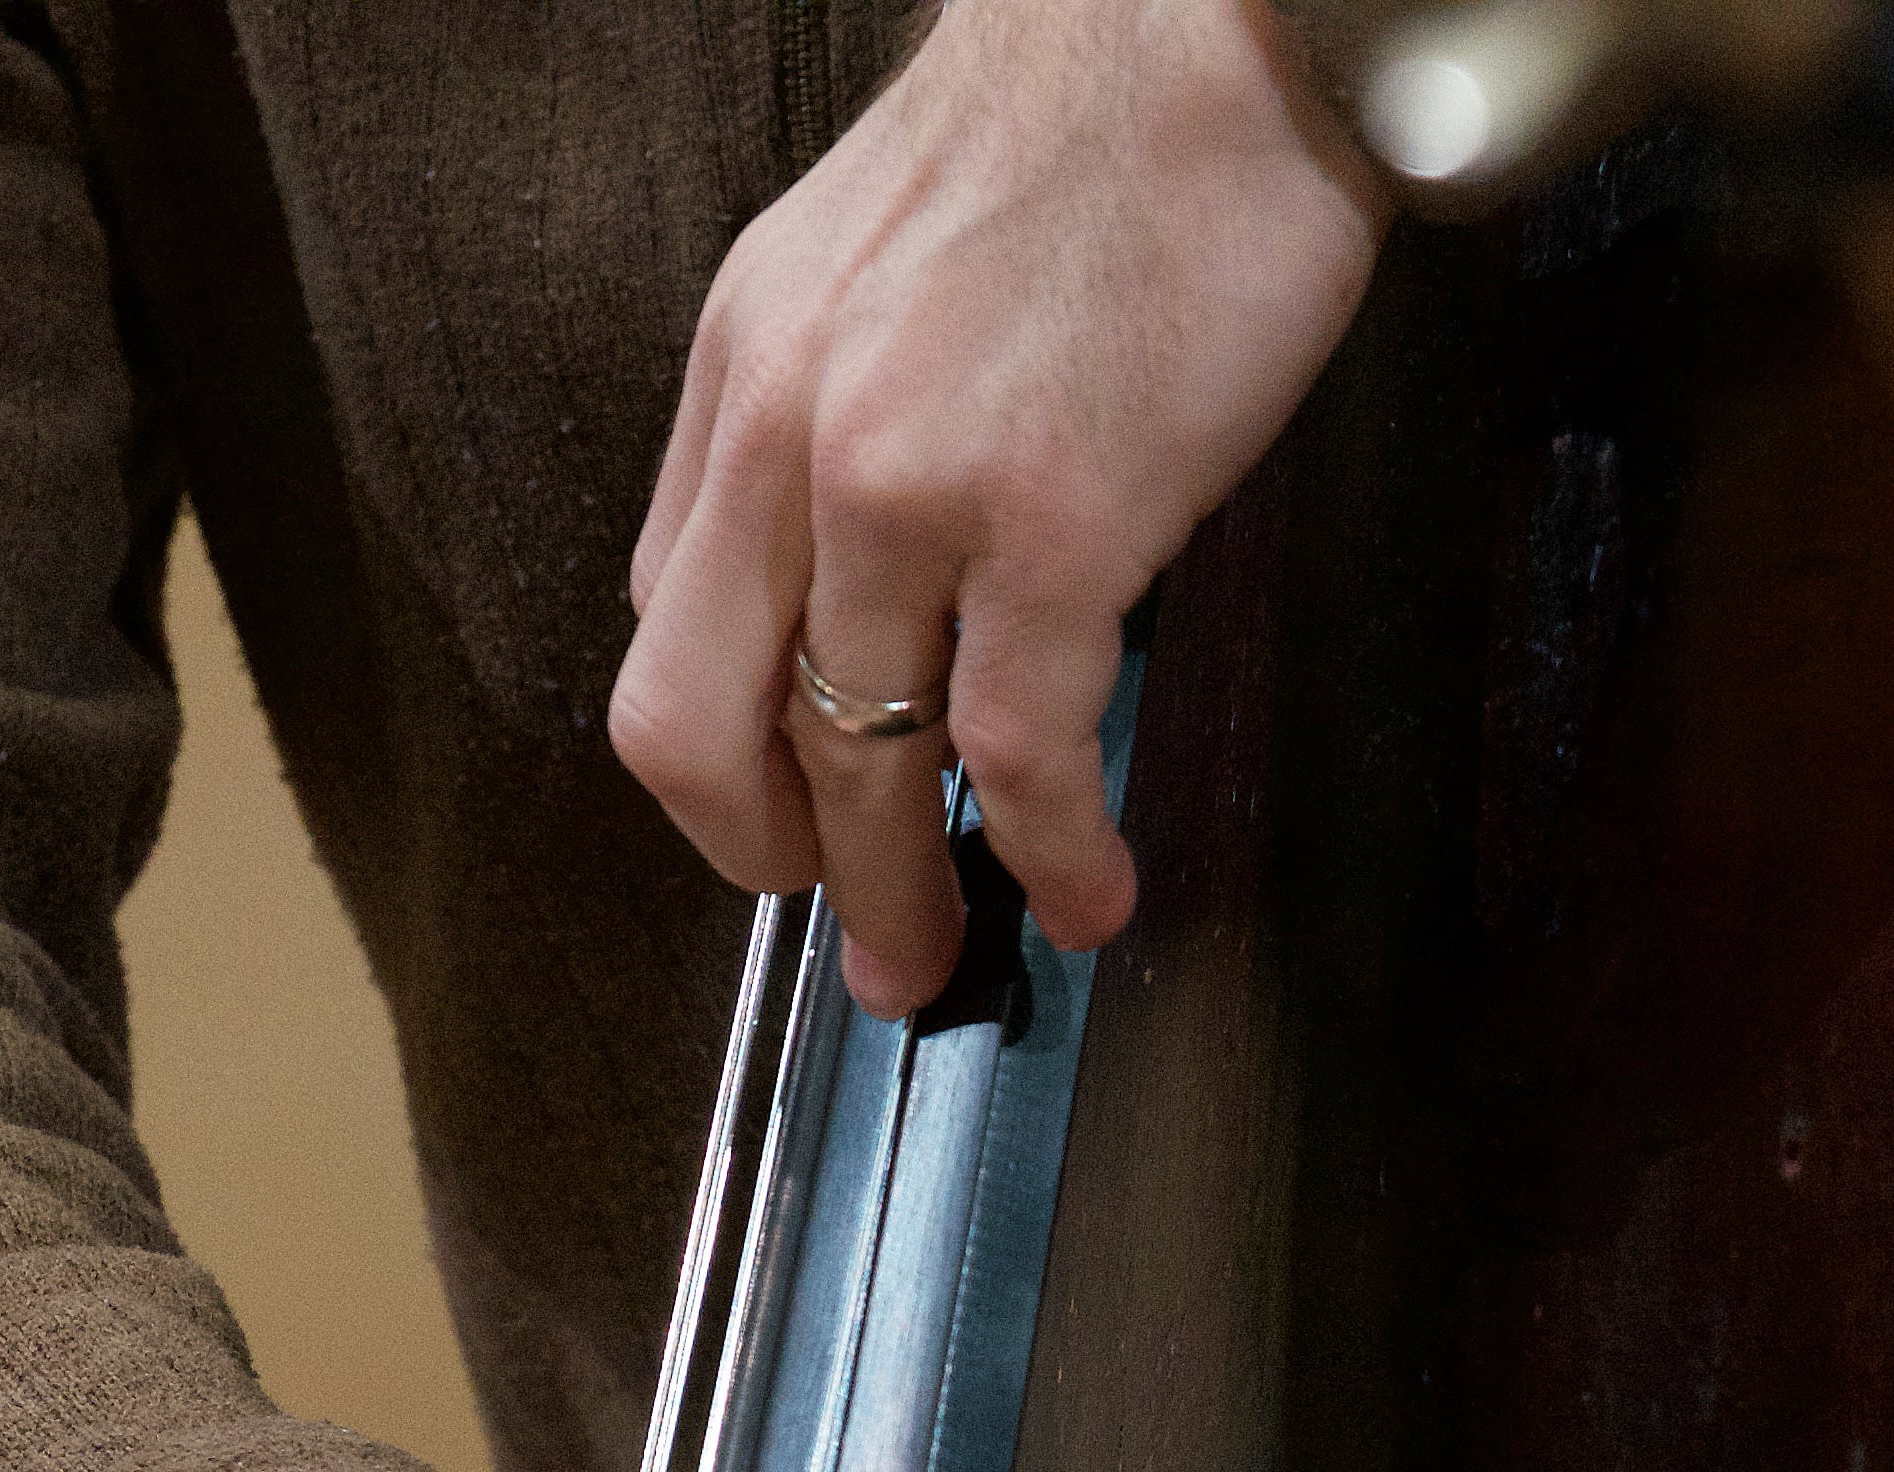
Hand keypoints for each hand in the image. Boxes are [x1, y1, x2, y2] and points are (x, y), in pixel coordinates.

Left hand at [613, 0, 1385, 1018]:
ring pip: (854, 764)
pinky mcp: (1048, 525)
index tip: (788, 810)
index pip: (677, 618)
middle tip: (843, 926)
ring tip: (944, 956)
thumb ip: (850, 407)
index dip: (728, 750)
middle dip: (768, 865)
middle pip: (703, 728)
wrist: (1216, 26)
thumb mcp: (882, 257)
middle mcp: (790, 434)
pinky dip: (1046, 853)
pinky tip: (1083, 892)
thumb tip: (892, 560)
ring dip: (900, 897)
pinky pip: (1014, 749)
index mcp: (746, 369)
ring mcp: (906, 488)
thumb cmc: (1101, 125)